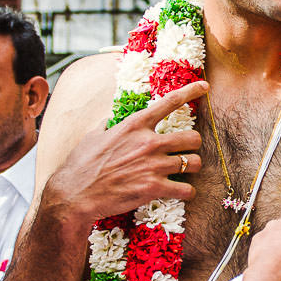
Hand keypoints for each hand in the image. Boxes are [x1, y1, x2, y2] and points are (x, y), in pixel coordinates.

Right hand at [47, 79, 206, 223]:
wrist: (75, 194)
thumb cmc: (81, 165)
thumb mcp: (93, 135)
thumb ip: (109, 124)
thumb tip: (111, 117)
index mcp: (134, 125)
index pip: (169, 102)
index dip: (191, 91)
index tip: (204, 86)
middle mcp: (148, 142)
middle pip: (193, 138)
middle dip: (192, 145)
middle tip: (185, 152)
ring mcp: (153, 165)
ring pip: (194, 163)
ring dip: (191, 168)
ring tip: (183, 173)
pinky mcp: (154, 187)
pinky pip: (187, 189)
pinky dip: (187, 192)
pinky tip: (181, 192)